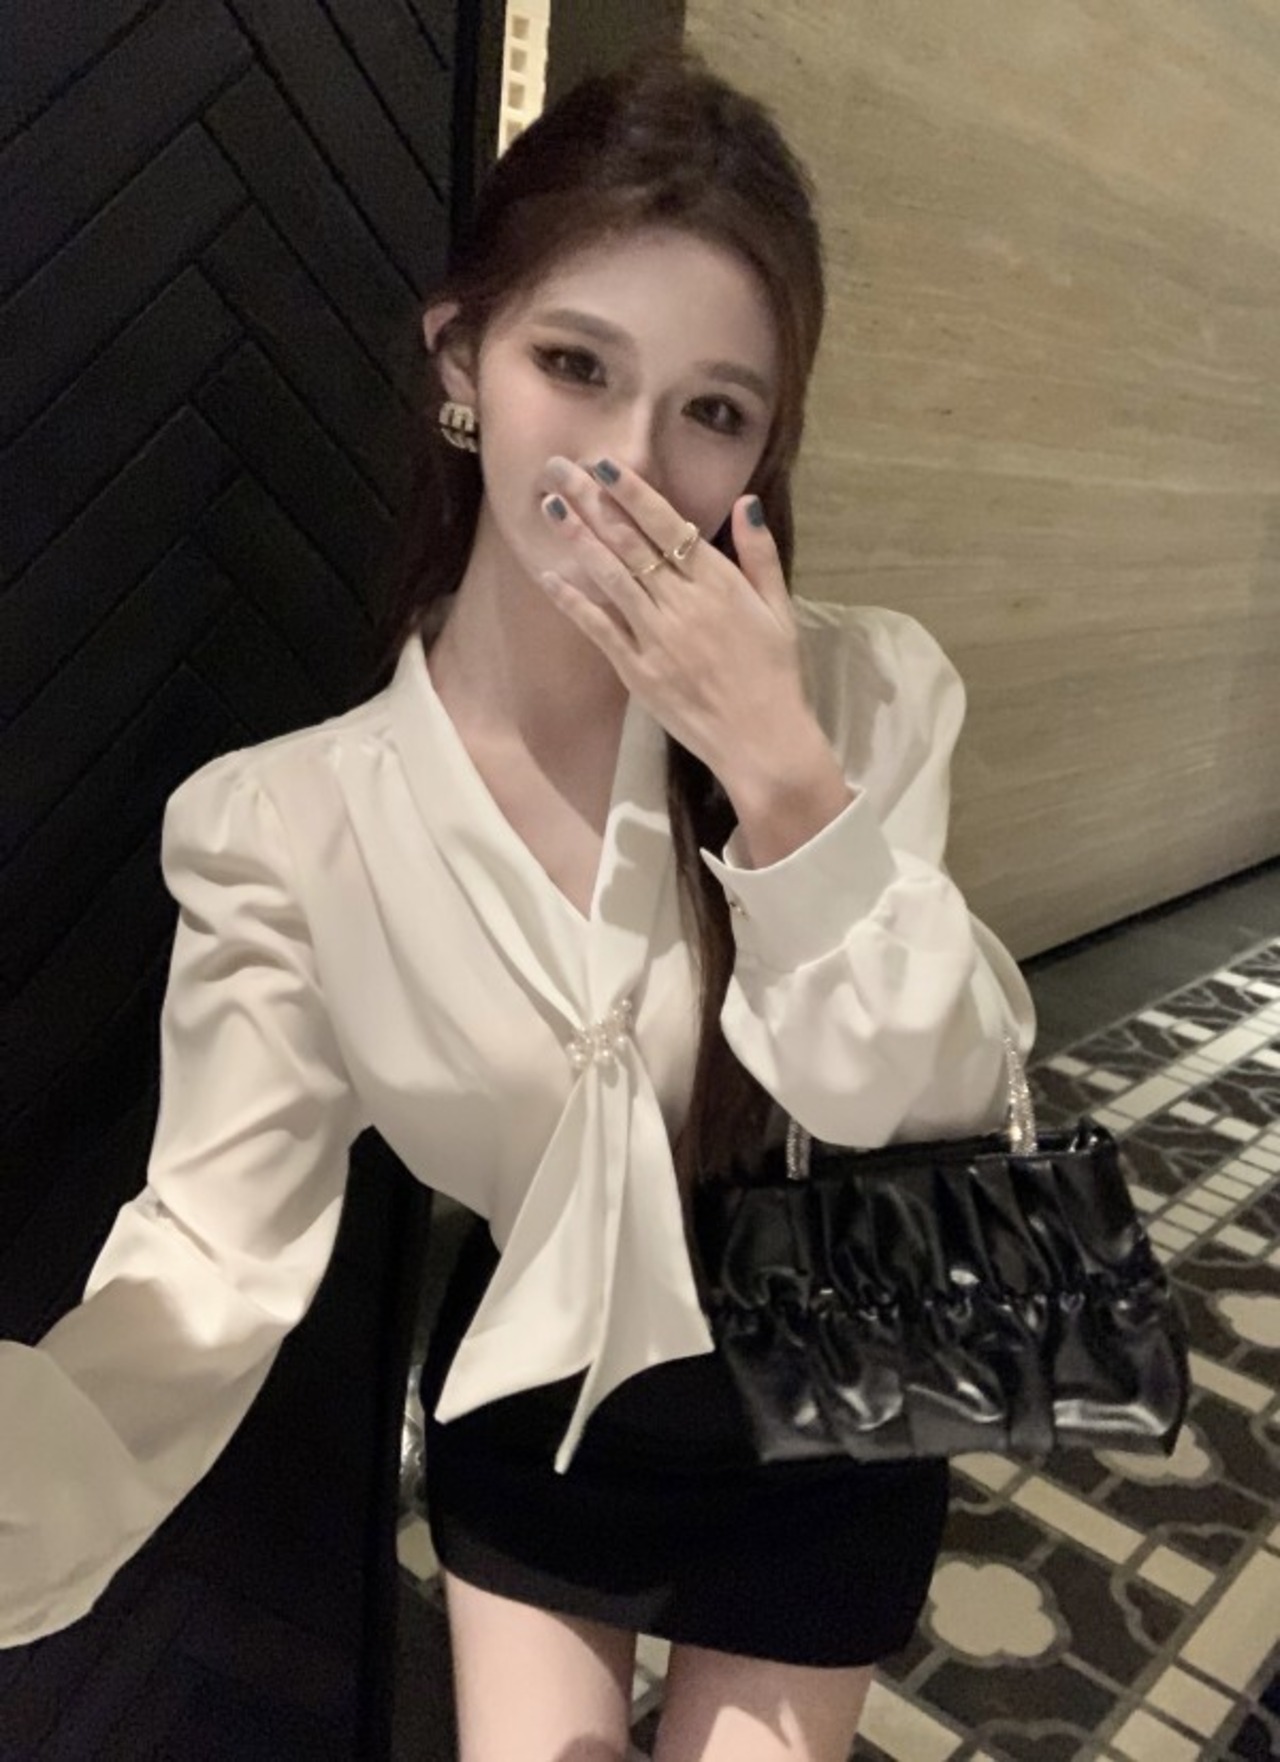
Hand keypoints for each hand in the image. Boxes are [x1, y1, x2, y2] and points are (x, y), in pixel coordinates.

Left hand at [537, 457, 819, 790]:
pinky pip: (599, 628)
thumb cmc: (775, 673)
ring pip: (610, 576)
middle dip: (592, 502)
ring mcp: (656, 636)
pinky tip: (549, 576)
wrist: (761, 739)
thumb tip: (746, 501)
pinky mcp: (638, 670)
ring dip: (577, 540)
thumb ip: (760, 553)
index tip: (604, 465)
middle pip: (629, 542)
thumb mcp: (778, 608)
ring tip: (550, 508)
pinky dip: (573, 601)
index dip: (633, 493)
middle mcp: (683, 602)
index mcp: (718, 583)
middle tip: (559, 470)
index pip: (667, 525)